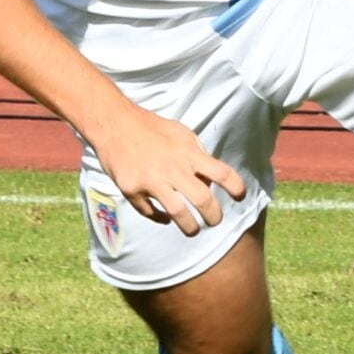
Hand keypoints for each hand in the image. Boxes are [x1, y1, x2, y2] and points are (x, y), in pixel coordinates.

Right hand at [86, 102, 247, 237]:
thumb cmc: (151, 128)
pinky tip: (164, 218)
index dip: (236, 187)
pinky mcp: (132, 189)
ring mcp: (151, 180)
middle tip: (215, 221)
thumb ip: (197, 152)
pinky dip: (160, 219)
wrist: (113, 123)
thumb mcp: (181, 132)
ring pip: (178, 214)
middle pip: (204, 200)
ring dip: (190, 227)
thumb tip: (210, 178)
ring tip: (193, 230)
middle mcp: (172, 168)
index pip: (222, 173)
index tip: (240, 196)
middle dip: (214, 216)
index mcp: (188, 153)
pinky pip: (150, 212)